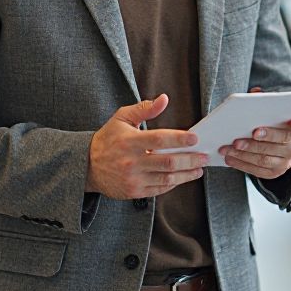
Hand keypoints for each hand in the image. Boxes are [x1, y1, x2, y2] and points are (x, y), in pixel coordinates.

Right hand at [86, 94, 205, 198]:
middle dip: (190, 159)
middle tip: (204, 156)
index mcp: (130, 141)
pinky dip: (174, 183)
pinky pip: (159, 189)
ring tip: (199, 169)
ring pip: (167, 178)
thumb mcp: (121, 118)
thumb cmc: (107, 139)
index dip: (179, 139)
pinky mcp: (134, 191)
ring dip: (187, 174)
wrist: (86, 166)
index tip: (195, 138)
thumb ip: (144, 109)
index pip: (160, 139)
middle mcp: (132, 161)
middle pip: (168, 161)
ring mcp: (133, 178)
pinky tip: (182, 177)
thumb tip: (164, 99)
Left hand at [218, 87, 290, 178]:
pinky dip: (242, 164)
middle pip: (280, 142)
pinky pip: (258, 170)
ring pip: (265, 158)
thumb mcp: (271, 109)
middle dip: (259, 140)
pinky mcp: (276, 172)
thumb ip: (266, 99)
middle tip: (240, 138)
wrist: (275, 143)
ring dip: (244, 153)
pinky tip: (230, 157)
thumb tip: (255, 93)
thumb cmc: (271, 121)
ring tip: (228, 147)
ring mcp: (288, 161)